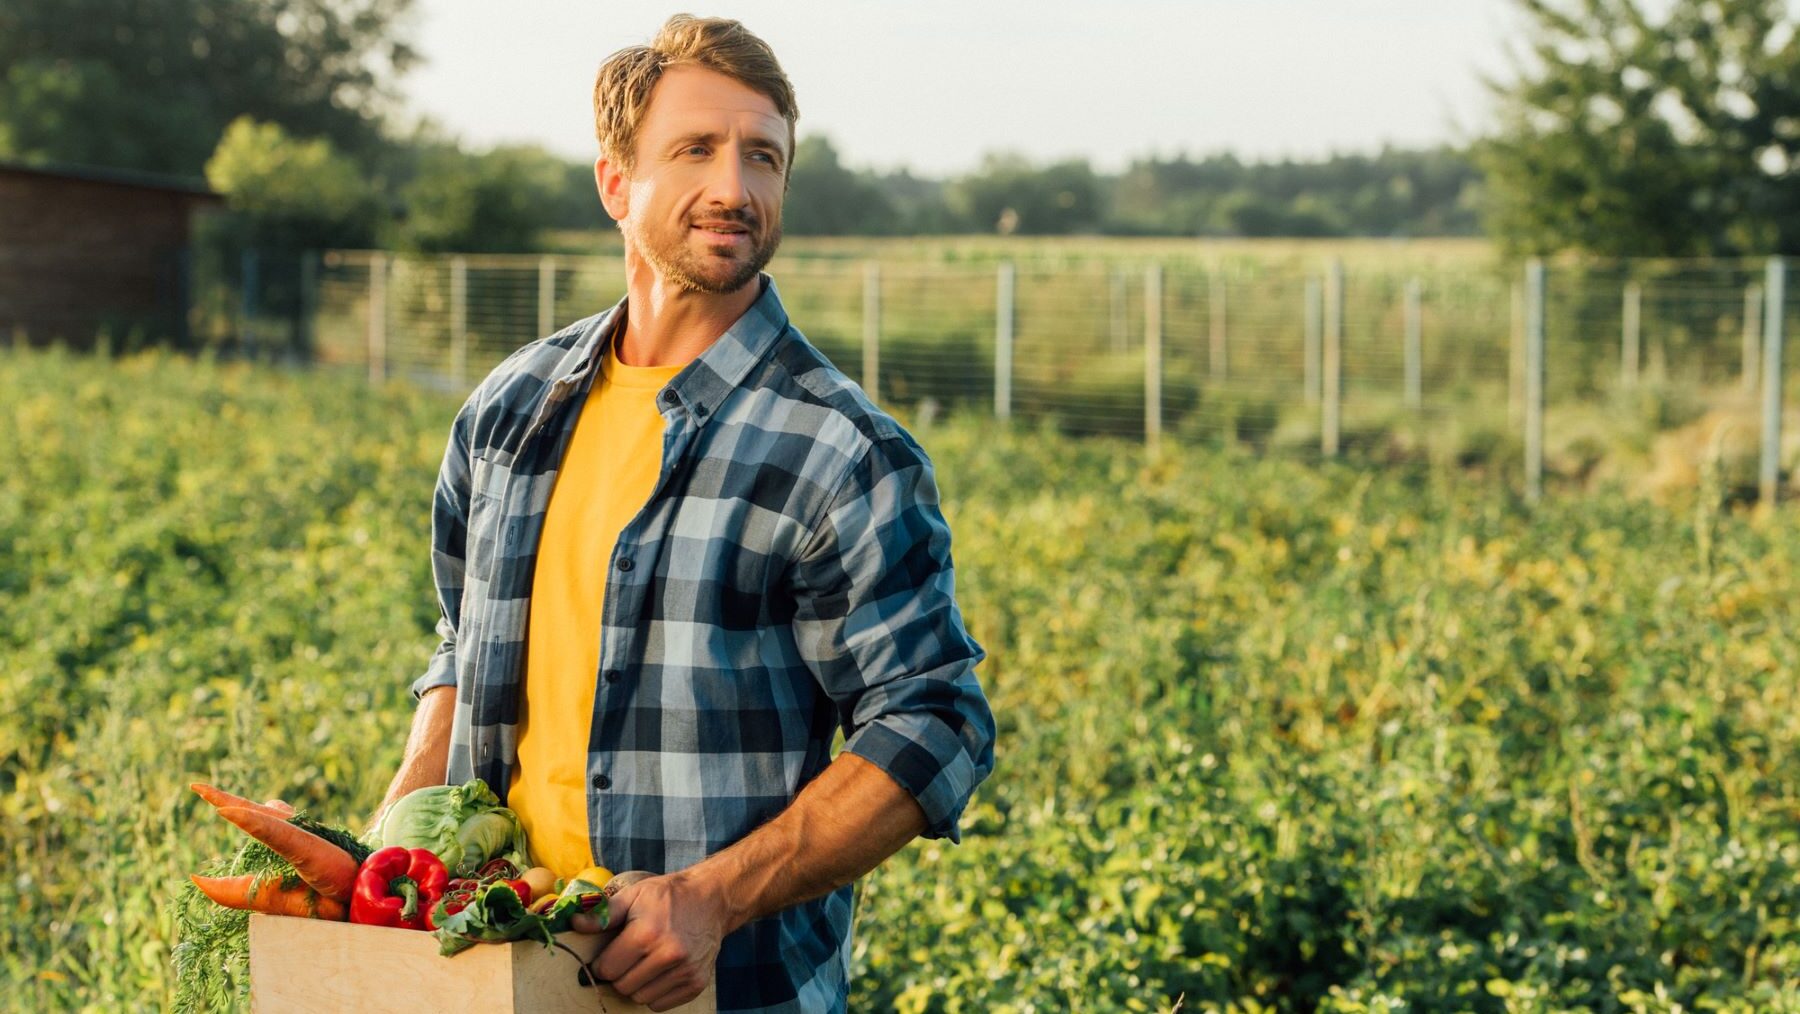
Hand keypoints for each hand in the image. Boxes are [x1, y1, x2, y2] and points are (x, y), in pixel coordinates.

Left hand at [573, 871, 728, 1011]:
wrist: (712, 900)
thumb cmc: (668, 896)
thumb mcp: (634, 895)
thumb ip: (603, 914)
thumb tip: (575, 924)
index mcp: (648, 933)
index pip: (608, 969)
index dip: (602, 963)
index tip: (608, 954)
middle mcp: (669, 955)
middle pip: (623, 987)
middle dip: (618, 975)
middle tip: (626, 958)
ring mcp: (686, 971)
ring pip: (641, 999)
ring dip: (636, 985)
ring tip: (644, 963)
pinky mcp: (696, 983)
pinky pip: (661, 1005)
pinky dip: (654, 993)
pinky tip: (659, 972)